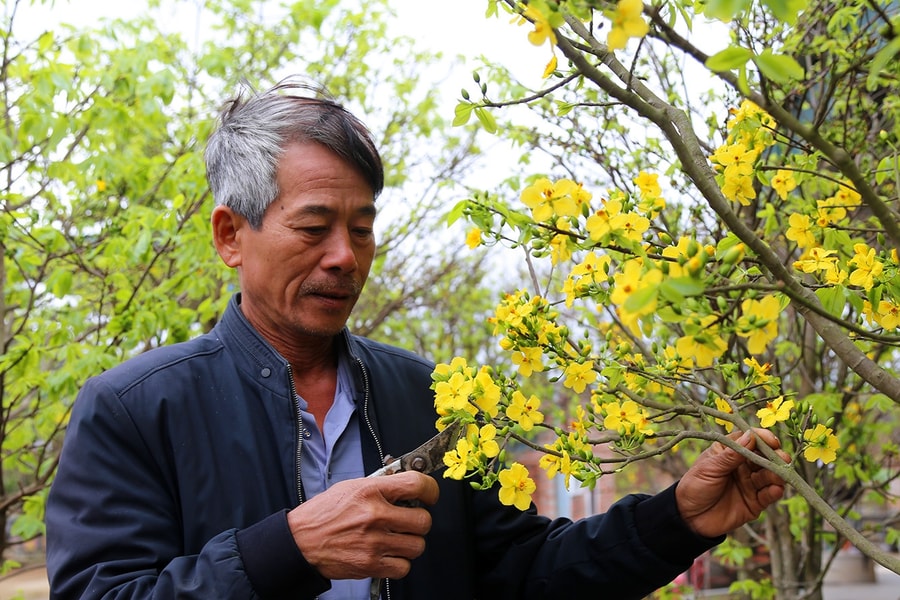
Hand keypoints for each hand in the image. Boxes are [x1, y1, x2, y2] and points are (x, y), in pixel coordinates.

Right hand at [288, 471, 439, 579]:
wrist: (300, 542)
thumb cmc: (323, 514)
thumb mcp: (350, 487)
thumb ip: (380, 485)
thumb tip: (405, 484)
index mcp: (371, 491)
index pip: (417, 484)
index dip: (430, 489)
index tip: (429, 495)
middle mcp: (375, 515)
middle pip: (424, 520)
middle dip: (419, 521)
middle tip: (409, 520)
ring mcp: (374, 542)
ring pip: (417, 546)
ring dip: (411, 543)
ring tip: (397, 538)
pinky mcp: (371, 565)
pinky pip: (404, 567)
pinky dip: (400, 563)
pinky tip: (388, 554)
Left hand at [676, 428, 788, 537]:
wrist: (690, 517)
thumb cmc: (695, 486)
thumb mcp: (710, 467)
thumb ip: (732, 454)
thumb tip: (751, 435)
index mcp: (730, 452)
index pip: (750, 440)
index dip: (762, 438)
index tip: (772, 441)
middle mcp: (743, 465)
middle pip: (765, 457)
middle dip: (775, 457)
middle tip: (781, 458)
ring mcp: (750, 483)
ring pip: (770, 475)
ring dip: (776, 474)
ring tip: (778, 475)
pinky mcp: (755, 502)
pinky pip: (769, 495)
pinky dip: (774, 491)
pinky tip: (776, 489)